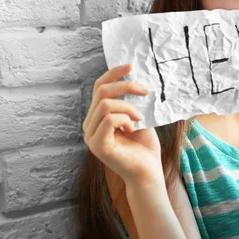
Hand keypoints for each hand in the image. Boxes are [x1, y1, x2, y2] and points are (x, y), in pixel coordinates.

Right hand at [82, 64, 163, 186]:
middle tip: (146, 91)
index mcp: (97, 117)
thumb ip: (131, 101)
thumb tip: (135, 78)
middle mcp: (90, 125)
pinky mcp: (98, 145)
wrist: (148, 172)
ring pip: (105, 104)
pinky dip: (125, 119)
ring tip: (140, 118)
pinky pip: (109, 120)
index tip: (131, 66)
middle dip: (126, 86)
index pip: (99, 86)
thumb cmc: (145, 147)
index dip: (113, 73)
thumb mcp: (139, 116)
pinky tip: (134, 128)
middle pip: (101, 91)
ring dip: (128, 107)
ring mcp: (91, 136)